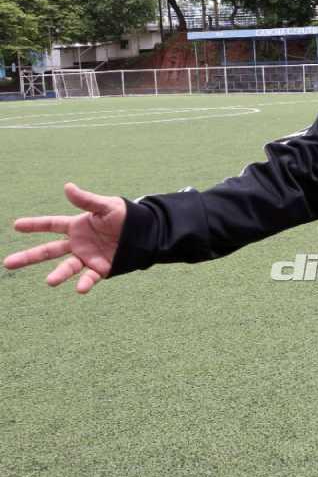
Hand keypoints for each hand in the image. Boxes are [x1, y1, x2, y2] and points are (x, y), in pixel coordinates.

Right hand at [4, 183, 124, 292]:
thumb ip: (87, 200)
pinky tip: (79, 289)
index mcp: (77, 226)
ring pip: (67, 267)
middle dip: (28, 256)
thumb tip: (67, 186)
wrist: (145, 232)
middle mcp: (77, 244)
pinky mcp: (101, 268)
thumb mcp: (107, 206)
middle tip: (7, 263)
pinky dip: (85, 283)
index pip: (51, 224)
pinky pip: (90, 277)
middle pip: (48, 251)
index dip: (34, 225)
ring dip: (58, 274)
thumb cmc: (125, 217)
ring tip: (49, 282)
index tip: (16, 225)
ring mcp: (87, 257)